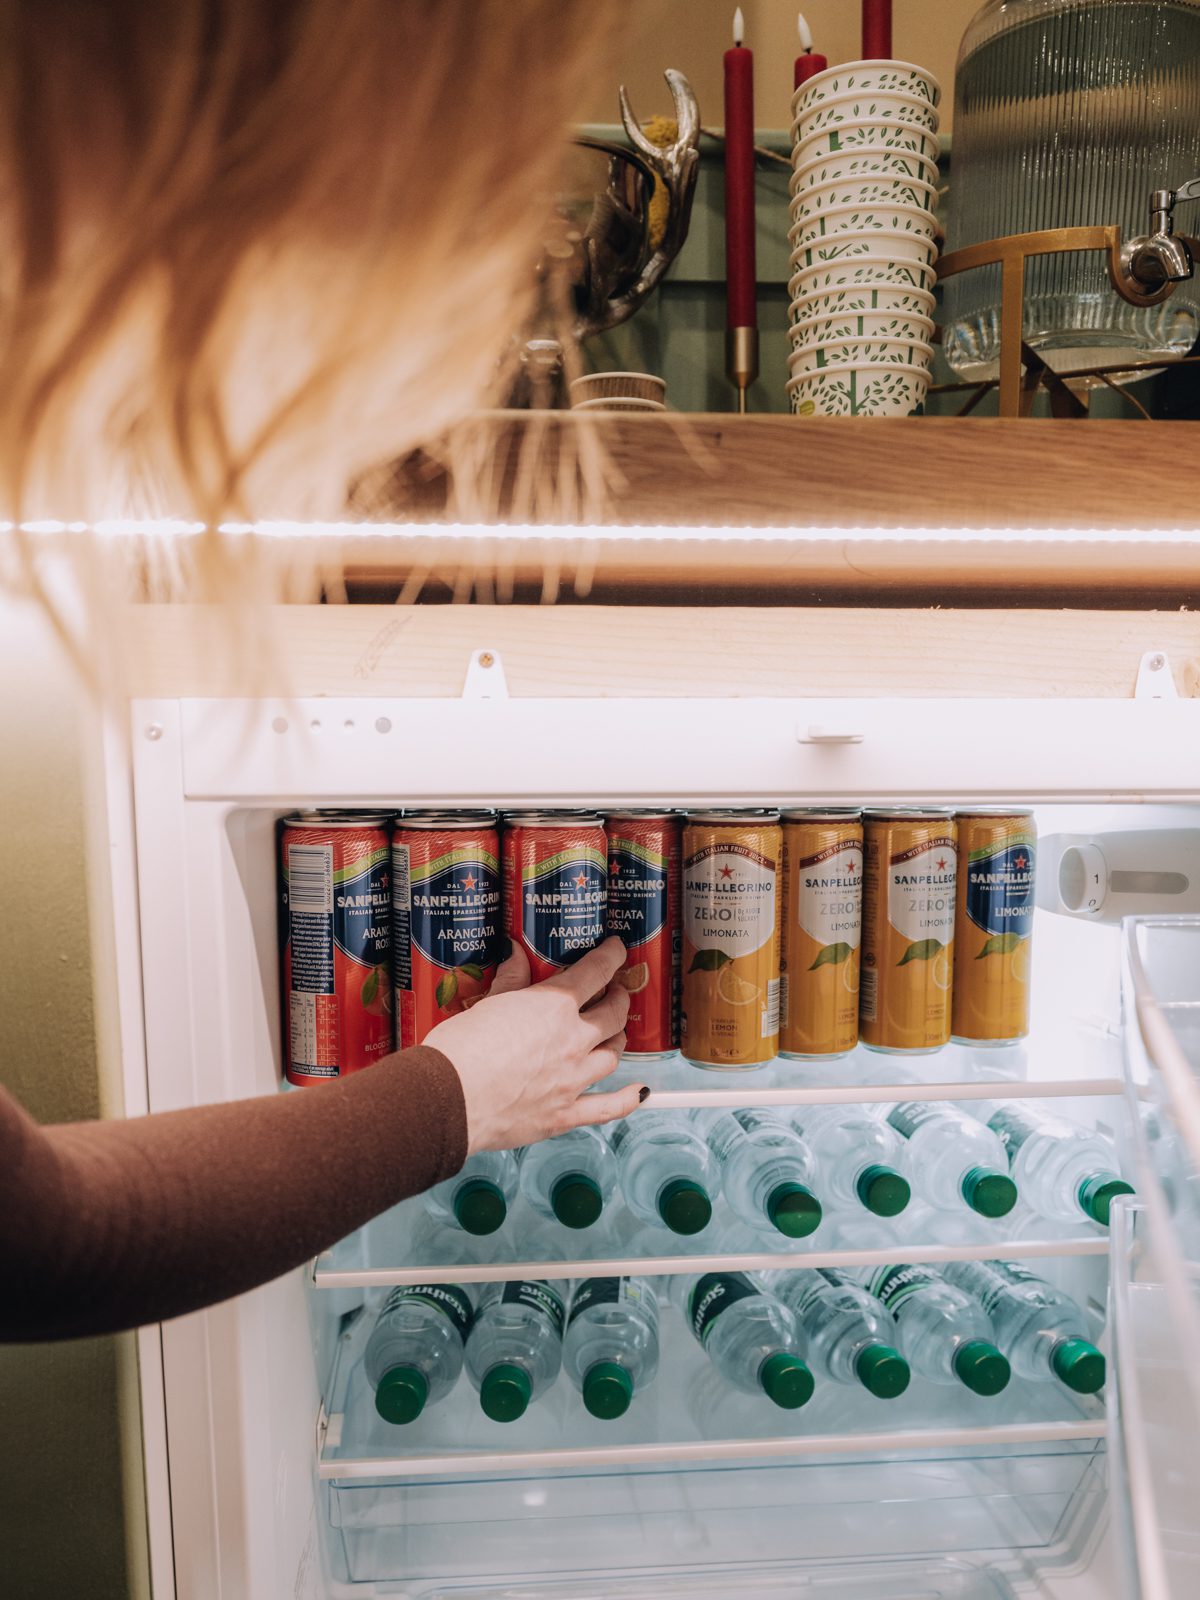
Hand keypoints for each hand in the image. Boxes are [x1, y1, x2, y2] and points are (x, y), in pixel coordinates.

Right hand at [425, 937, 645, 1153]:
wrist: (449, 1099)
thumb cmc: (460, 1049)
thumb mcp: (485, 1004)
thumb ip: (510, 981)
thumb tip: (515, 953)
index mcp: (554, 1005)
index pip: (595, 971)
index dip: (611, 955)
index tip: (615, 949)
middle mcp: (573, 1040)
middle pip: (613, 1014)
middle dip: (618, 998)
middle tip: (613, 992)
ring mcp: (573, 1079)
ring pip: (613, 1055)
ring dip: (618, 1040)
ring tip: (613, 1034)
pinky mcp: (565, 1113)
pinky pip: (608, 1108)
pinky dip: (627, 1099)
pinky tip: (638, 1092)